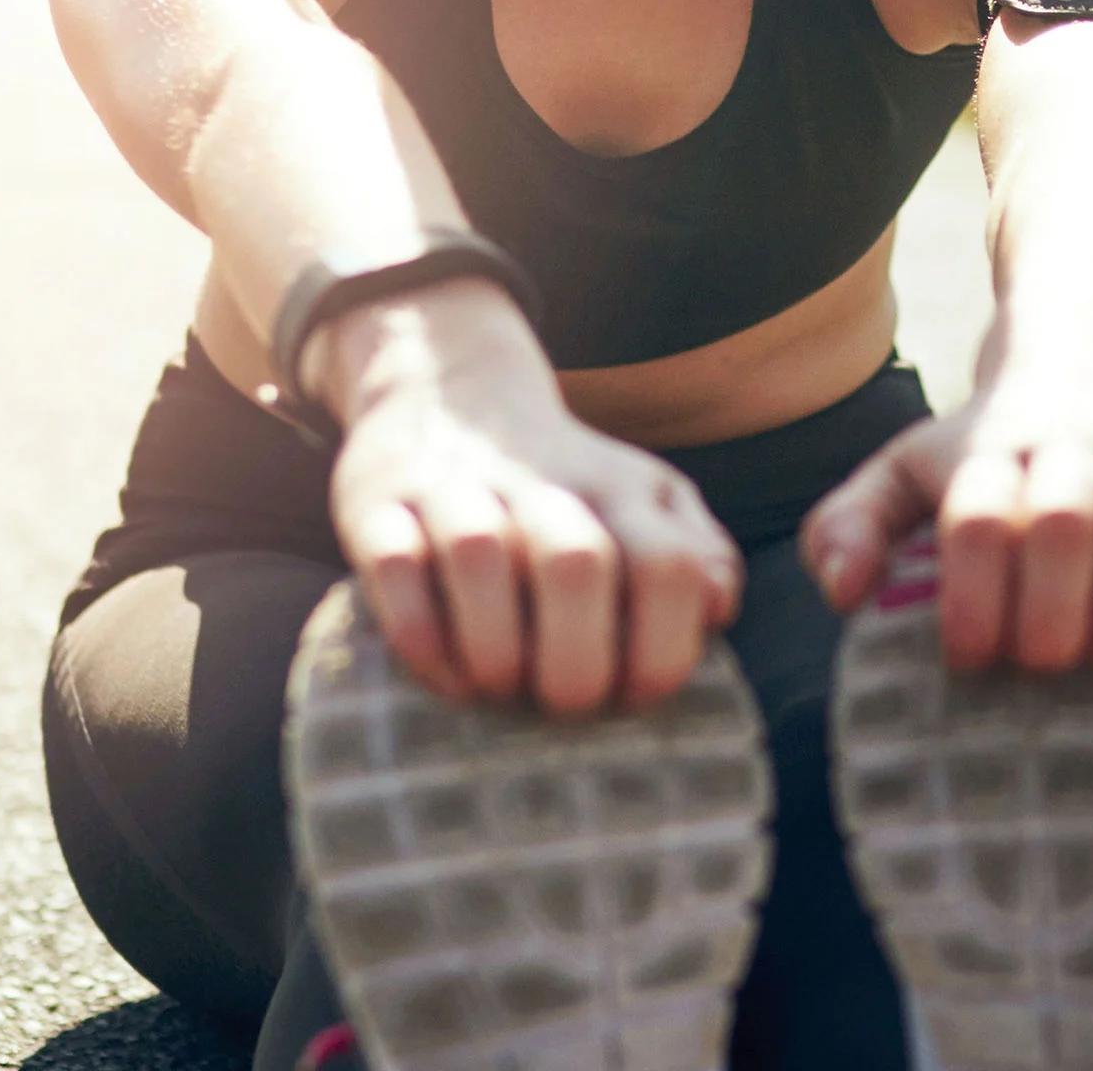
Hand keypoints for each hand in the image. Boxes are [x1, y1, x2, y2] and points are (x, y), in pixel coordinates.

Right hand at [325, 283, 743, 715]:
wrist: (446, 389)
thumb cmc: (563, 485)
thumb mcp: (644, 500)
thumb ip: (698, 554)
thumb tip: (716, 610)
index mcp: (622, 492)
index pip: (670, 568)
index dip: (661, 650)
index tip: (634, 696)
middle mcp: (541, 483)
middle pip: (576, 565)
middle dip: (575, 664)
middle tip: (562, 705)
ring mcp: (453, 489)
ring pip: (480, 557)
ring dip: (496, 651)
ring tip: (500, 690)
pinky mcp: (376, 505)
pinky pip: (393, 568)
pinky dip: (420, 635)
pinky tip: (444, 674)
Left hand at [799, 330, 1092, 673]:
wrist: (1089, 339)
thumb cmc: (985, 440)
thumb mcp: (908, 466)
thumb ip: (852, 523)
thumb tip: (842, 594)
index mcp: (988, 447)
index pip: (976, 519)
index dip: (972, 600)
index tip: (967, 659)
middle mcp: (1070, 441)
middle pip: (1064, 519)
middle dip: (1049, 611)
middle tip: (1037, 668)